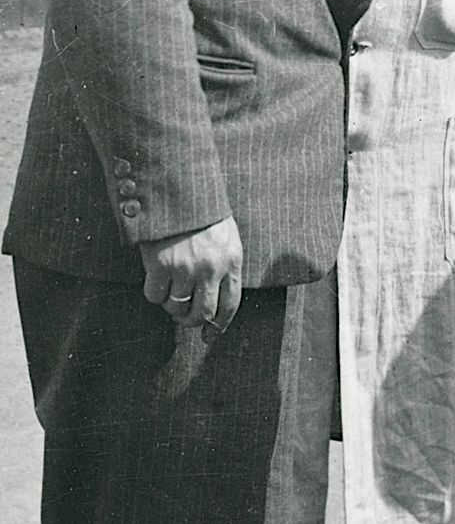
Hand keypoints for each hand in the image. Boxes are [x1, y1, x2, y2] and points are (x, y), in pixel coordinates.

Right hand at [140, 215, 242, 334]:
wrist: (176, 186)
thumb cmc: (201, 212)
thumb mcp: (225, 235)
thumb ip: (225, 264)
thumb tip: (216, 303)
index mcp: (232, 259)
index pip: (230, 305)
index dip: (219, 326)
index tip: (209, 337)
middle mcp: (211, 267)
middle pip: (202, 314)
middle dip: (190, 320)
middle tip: (181, 315)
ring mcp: (186, 267)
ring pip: (175, 307)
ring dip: (170, 303)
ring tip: (169, 284)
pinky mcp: (160, 265)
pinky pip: (155, 296)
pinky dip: (153, 291)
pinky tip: (155, 273)